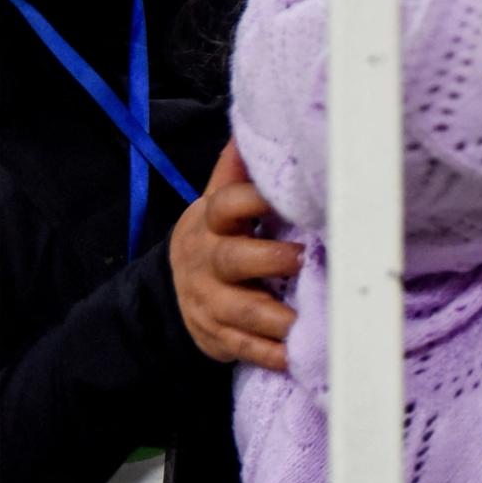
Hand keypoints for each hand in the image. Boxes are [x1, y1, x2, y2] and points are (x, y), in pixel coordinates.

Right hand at [169, 139, 301, 371]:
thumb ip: (236, 170)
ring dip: (274, 318)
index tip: (284, 196)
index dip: (254, 198)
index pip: (227, 204)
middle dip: (268, 260)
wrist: (175, 290)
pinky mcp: (216, 337)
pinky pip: (243, 349)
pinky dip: (270, 354)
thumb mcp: (218, 201)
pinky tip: (297, 357)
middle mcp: (207, 261)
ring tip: (306, 320)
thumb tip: (250, 125)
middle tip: (304, 259)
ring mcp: (208, 303)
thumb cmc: (217, 235)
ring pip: (239, 312)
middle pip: (233, 260)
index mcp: (211, 222)